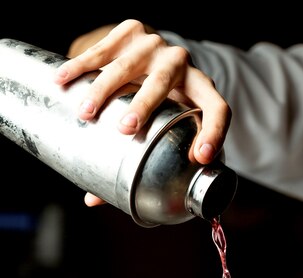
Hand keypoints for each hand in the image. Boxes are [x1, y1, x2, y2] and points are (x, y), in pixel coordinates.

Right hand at [54, 19, 230, 205]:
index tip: (201, 157)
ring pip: (129, 65)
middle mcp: (182, 64)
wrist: (154, 54)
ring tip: (86, 113)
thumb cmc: (164, 105)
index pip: (218, 110)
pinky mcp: (132, 31)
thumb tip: (93, 199)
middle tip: (127, 128)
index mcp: (202, 91)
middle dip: (145, 104)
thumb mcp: (167, 128)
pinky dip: (81, 65)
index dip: (214, 133)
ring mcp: (156, 44)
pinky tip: (63, 80)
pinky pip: (104, 48)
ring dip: (105, 89)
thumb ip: (142, 162)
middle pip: (164, 82)